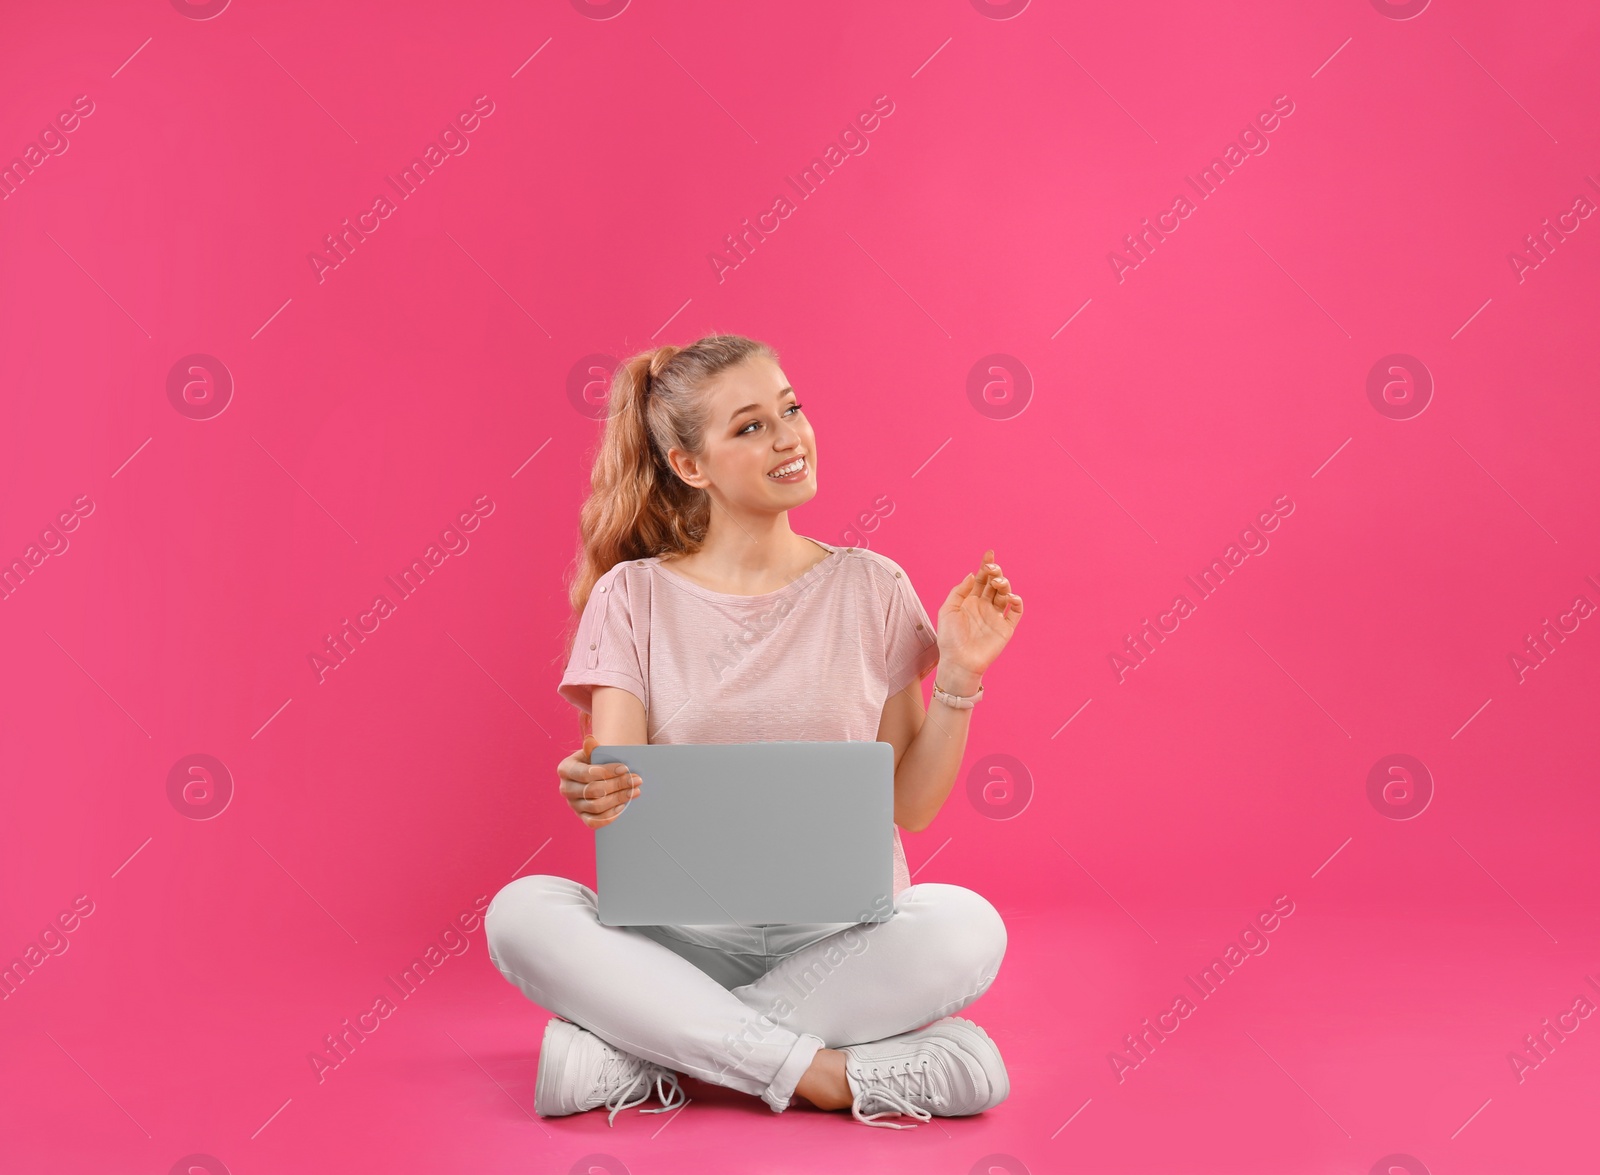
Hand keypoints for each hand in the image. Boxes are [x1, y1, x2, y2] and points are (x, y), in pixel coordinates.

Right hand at [558, 734, 640, 828]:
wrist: (595, 774)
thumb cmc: (596, 761)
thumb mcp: (594, 753)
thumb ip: (593, 749)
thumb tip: (590, 740)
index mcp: (565, 769)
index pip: (586, 773)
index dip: (606, 772)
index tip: (625, 768)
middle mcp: (565, 788)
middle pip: (592, 791)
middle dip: (617, 785)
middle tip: (636, 780)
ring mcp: (573, 805)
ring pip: (595, 806)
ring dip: (618, 799)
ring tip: (634, 791)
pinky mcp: (581, 816)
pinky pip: (594, 822)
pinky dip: (609, 816)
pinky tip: (623, 806)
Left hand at [935, 548, 1023, 687]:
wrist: (958, 662)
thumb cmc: (949, 638)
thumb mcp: (948, 610)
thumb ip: (960, 591)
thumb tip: (972, 574)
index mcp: (970, 600)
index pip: (981, 579)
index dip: (985, 565)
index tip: (989, 553)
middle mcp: (985, 606)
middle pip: (994, 583)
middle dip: (996, 572)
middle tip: (993, 568)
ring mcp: (996, 616)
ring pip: (1005, 594)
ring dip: (1004, 584)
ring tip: (998, 582)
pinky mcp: (1006, 628)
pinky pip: (1016, 611)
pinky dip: (1016, 601)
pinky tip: (1010, 596)